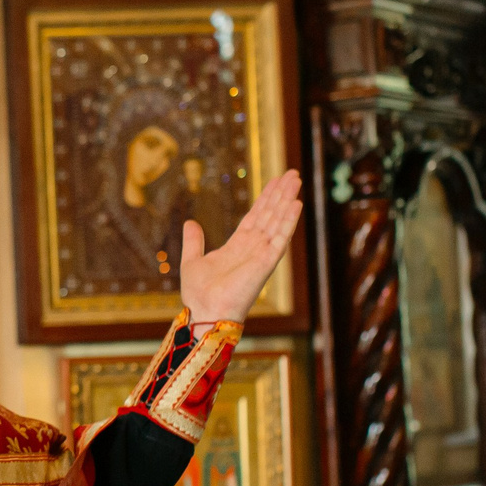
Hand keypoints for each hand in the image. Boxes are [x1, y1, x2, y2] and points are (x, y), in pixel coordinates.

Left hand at [179, 170, 303, 325]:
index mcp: (238, 247)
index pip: (256, 217)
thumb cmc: (198, 294)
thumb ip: (194, 241)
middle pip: (270, 215)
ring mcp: (261, 254)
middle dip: (281, 194)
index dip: (265, 199)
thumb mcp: (192, 260)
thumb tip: (190, 222)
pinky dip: (288, 221)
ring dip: (287, 200)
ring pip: (277, 221)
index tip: (275, 182)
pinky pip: (281, 238)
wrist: (204, 312)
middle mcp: (253, 249)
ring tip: (296, 180)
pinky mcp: (266, 262)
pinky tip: (296, 204)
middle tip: (292, 174)